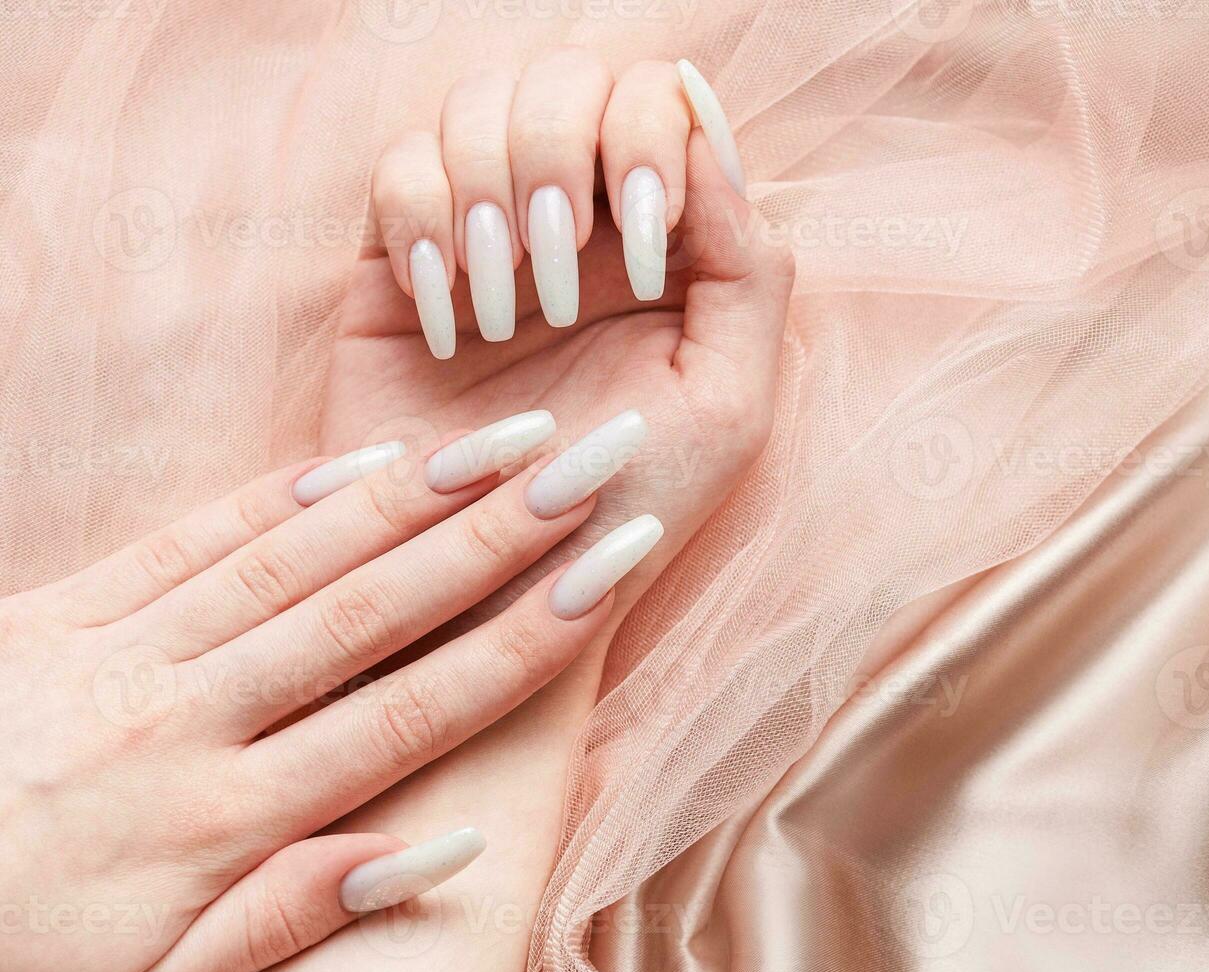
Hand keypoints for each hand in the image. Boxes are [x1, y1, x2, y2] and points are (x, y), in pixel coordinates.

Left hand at [0, 414, 663, 971]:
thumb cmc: (10, 951)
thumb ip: (286, 918)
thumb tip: (435, 849)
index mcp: (218, 825)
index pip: (413, 714)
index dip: (523, 638)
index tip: (608, 569)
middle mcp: (184, 723)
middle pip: (373, 613)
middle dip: (498, 532)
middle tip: (594, 456)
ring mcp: (115, 656)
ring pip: (292, 559)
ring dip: (410, 494)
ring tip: (507, 436)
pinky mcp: (48, 615)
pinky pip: (184, 542)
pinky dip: (274, 499)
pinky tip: (358, 460)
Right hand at [273, 51, 791, 971]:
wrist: (507, 593)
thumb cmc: (630, 510)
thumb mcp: (732, 404)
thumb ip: (747, 265)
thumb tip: (705, 131)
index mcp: (666, 237)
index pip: (656, 95)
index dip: (645, 141)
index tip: (650, 252)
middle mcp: (578, 219)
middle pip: (560, 75)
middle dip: (560, 159)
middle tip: (562, 288)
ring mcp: (486, 234)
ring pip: (471, 109)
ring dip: (491, 200)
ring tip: (508, 320)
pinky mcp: (397, 270)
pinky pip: (394, 178)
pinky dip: (423, 234)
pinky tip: (453, 329)